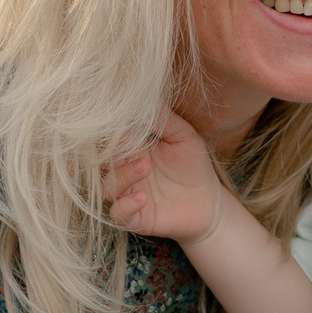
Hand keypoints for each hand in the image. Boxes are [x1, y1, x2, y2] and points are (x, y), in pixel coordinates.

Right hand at [103, 110, 229, 243]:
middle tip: (128, 142)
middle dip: (111, 152)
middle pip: (101, 161)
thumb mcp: (184, 136)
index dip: (110, 129)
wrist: (210, 202)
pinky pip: (118, 213)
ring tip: (144, 168)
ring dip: (122, 177)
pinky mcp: (135, 217)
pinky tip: (143, 197)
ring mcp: (127, 194)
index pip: (110, 137)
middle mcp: (123, 170)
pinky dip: (125, 205)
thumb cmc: (194, 165)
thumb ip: (164, 119)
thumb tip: (145, 96)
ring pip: (107, 186)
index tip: (117, 119)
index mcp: (131, 148)